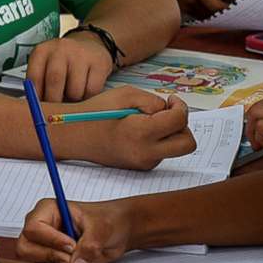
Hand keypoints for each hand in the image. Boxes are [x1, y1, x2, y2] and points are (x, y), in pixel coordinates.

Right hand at [16, 199, 141, 262]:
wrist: (119, 231)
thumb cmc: (108, 220)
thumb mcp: (102, 228)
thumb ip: (88, 246)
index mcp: (47, 210)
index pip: (33, 228)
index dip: (51, 240)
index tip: (72, 246)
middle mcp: (41, 228)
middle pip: (27, 249)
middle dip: (53, 257)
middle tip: (76, 259)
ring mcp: (45, 246)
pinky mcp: (52, 261)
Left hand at [25, 32, 117, 101]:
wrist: (89, 44)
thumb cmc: (62, 62)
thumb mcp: (46, 65)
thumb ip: (40, 84)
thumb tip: (37, 110)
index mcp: (42, 51)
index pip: (34, 77)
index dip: (35, 97)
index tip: (38, 108)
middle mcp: (60, 49)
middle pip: (54, 80)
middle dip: (54, 101)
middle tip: (56, 111)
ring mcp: (81, 54)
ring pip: (75, 90)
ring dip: (73, 101)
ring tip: (72, 97)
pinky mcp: (99, 63)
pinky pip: (92, 90)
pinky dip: (88, 98)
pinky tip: (85, 93)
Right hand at [58, 90, 194, 168]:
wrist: (75, 137)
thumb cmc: (96, 113)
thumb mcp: (125, 95)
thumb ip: (153, 101)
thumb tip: (169, 110)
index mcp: (142, 132)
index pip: (179, 121)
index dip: (180, 106)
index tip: (172, 100)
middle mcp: (146, 152)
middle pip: (187, 144)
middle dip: (183, 126)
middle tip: (170, 113)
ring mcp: (144, 163)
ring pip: (175, 148)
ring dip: (170, 133)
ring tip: (148, 121)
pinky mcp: (141, 167)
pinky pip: (161, 153)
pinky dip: (159, 141)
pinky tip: (139, 132)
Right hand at [159, 0, 239, 20]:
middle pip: (220, 7)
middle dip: (229, 9)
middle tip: (232, 7)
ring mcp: (189, 1)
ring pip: (210, 14)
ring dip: (217, 12)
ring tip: (219, 7)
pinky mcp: (182, 9)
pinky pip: (199, 16)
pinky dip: (205, 14)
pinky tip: (206, 9)